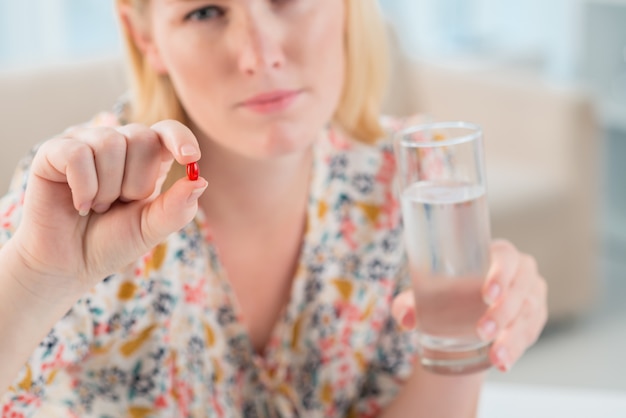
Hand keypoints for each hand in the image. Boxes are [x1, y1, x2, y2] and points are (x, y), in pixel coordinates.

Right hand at [10, 120, 206, 298]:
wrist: (69, 265)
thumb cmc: (112, 242)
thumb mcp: (151, 228)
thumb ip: (177, 207)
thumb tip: (201, 181)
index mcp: (147, 159)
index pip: (167, 131)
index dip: (179, 138)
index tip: (190, 157)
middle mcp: (118, 144)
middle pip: (142, 138)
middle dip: (136, 182)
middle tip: (119, 205)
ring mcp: (85, 143)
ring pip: (110, 143)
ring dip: (107, 188)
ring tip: (98, 206)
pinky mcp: (54, 151)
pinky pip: (78, 154)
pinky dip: (84, 186)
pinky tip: (80, 204)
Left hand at [391, 240, 547, 371]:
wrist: (461, 315)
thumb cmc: (445, 294)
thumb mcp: (425, 296)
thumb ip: (408, 304)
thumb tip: (406, 319)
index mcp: (496, 255)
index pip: (506, 257)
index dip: (501, 273)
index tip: (487, 294)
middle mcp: (520, 272)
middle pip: (520, 289)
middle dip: (503, 312)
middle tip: (482, 331)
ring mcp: (531, 296)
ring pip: (528, 315)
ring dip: (512, 337)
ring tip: (495, 356)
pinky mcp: (534, 319)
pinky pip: (530, 334)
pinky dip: (516, 349)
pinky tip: (503, 362)